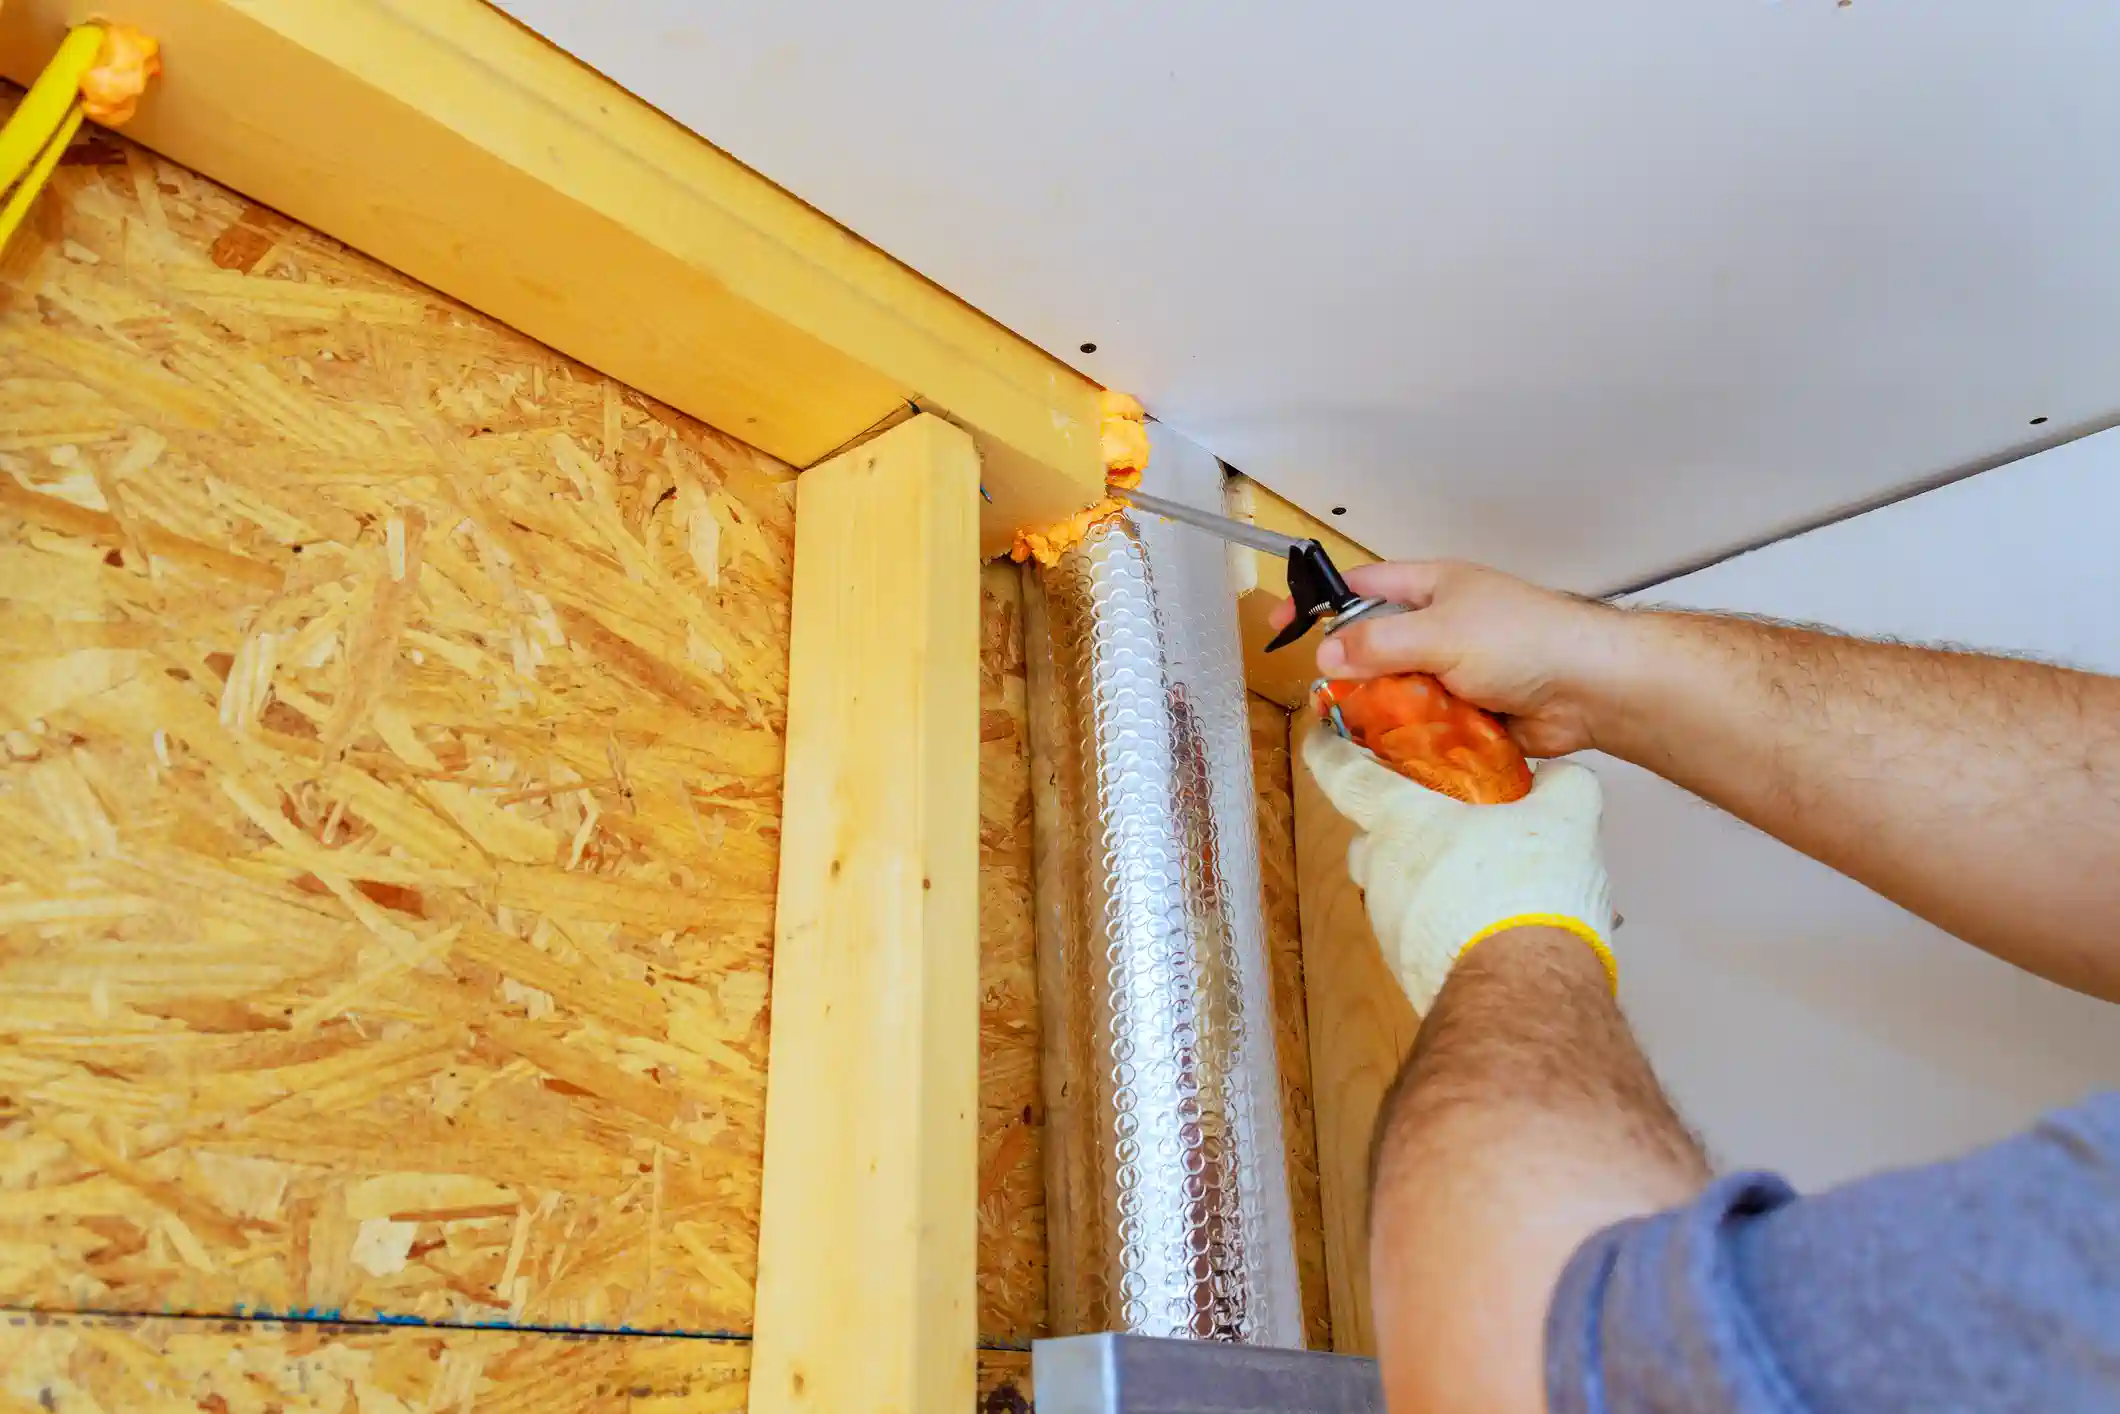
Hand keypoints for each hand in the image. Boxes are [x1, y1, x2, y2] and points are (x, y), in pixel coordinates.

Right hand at [1271, 561, 1631, 756]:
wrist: (1590, 688)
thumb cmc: (1528, 639)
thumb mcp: (1439, 633)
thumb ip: (1378, 644)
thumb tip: (1328, 652)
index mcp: (1433, 587)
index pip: (1363, 587)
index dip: (1322, 601)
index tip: (1286, 622)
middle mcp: (1442, 626)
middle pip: (1376, 648)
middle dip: (1354, 672)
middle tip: (1331, 695)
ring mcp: (1456, 670)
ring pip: (1398, 692)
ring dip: (1386, 710)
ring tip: (1370, 728)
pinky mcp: (1470, 711)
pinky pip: (1425, 726)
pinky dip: (1414, 737)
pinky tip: (1404, 749)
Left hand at [1302, 724, 1614, 1012]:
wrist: (1521, 992)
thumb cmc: (1527, 890)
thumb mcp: (1565, 816)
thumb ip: (1560, 783)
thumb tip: (1556, 778)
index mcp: (1400, 823)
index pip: (1343, 775)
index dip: (1328, 752)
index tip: (1318, 739)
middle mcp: (1381, 872)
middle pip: (1369, 839)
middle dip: (1396, 828)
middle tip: (1441, 821)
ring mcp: (1389, 926)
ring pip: (1397, 890)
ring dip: (1431, 881)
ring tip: (1489, 881)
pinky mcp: (1408, 970)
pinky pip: (1421, 934)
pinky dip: (1449, 924)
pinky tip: (1496, 926)